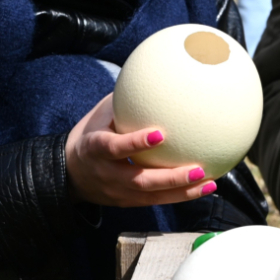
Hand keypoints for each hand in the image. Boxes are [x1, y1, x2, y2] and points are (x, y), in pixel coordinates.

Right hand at [64, 94, 215, 206]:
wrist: (70, 172)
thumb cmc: (93, 133)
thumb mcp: (101, 114)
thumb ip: (126, 101)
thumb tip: (159, 76)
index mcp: (94, 148)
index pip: (113, 147)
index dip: (134, 143)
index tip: (159, 134)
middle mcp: (106, 174)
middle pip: (139, 180)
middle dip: (170, 177)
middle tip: (197, 169)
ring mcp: (117, 192)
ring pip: (152, 196)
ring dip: (183, 192)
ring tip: (209, 183)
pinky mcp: (128, 202)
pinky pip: (156, 200)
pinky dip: (181, 195)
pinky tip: (205, 188)